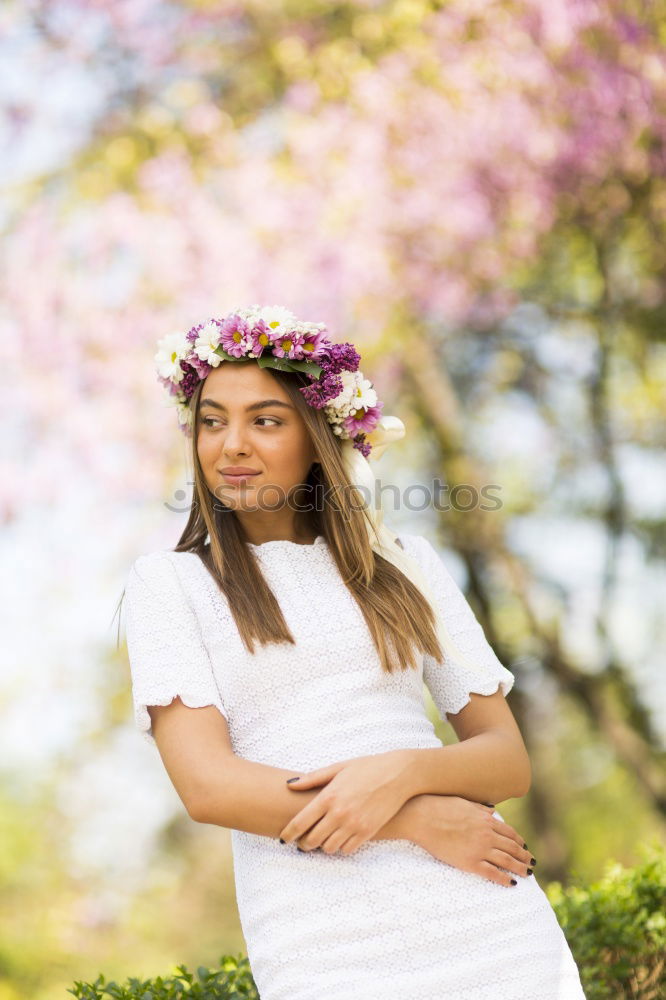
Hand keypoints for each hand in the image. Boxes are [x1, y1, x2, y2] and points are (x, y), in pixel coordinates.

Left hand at [279, 750, 413, 854]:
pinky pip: (347, 850)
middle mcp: (340, 813)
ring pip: (329, 848)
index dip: (288, 834)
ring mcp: (354, 825)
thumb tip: (290, 785)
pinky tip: (340, 838)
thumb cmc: (366, 768)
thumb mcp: (338, 768)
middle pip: (312, 840)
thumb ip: (312, 778)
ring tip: (322, 838)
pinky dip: (341, 847)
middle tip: (302, 841)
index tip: (283, 839)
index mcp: (329, 796)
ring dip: (323, 846)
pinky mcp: (368, 832)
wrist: (398, 774)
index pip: (300, 822)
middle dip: (303, 843)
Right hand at [411, 794, 535, 886]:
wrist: (422, 817)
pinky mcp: (469, 862)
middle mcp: (487, 835)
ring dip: (520, 868)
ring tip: (528, 874)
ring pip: (507, 861)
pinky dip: (504, 879)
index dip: (519, 841)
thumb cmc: (440, 806)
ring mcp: (479, 849)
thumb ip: (480, 808)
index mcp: (486, 819)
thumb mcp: (464, 802)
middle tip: (531, 863)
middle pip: (513, 848)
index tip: (524, 847)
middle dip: (524, 856)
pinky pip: (492, 873)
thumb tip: (492, 811)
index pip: (510, 833)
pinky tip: (511, 883)